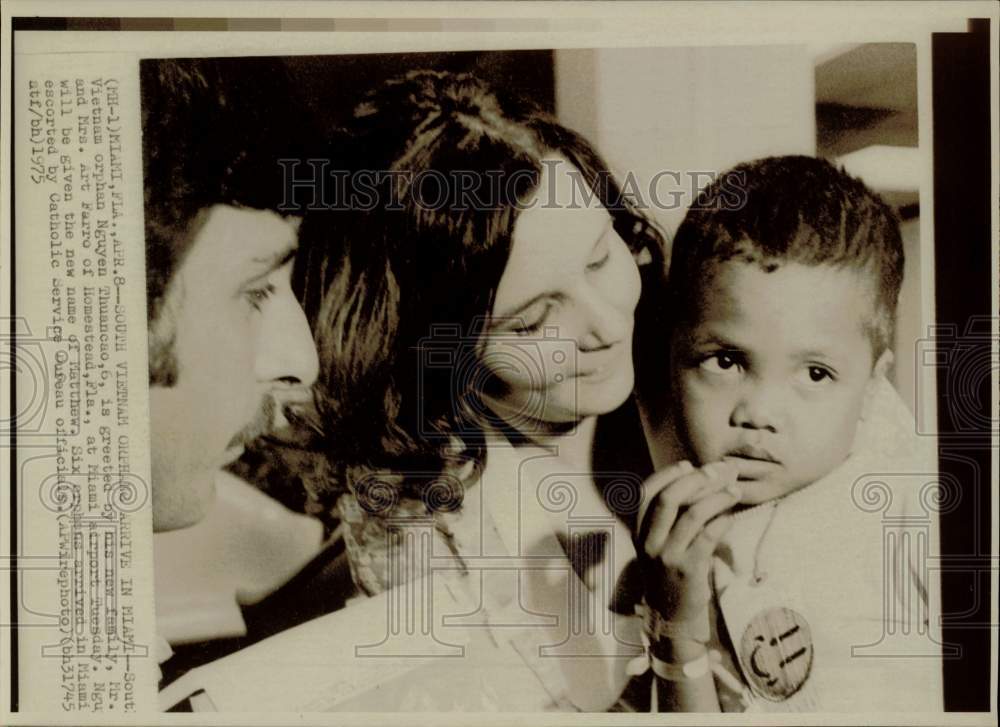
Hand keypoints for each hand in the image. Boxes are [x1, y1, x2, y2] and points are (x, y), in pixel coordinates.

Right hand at [635, 460, 741, 636]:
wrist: (671, 617)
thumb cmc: (670, 574)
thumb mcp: (657, 546)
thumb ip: (667, 519)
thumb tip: (694, 481)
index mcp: (639, 532)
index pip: (646, 493)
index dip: (667, 474)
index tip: (689, 464)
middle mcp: (649, 542)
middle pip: (669, 499)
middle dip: (696, 479)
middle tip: (718, 471)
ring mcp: (667, 556)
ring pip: (693, 514)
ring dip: (717, 497)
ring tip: (735, 489)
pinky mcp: (688, 570)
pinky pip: (709, 535)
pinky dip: (723, 520)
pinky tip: (733, 514)